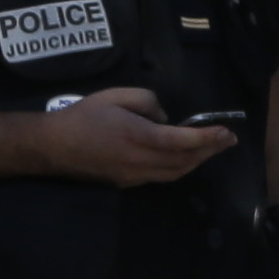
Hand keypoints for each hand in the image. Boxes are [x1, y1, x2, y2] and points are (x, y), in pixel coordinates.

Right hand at [35, 86, 225, 187]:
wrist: (51, 146)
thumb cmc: (82, 117)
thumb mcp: (115, 96)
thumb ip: (147, 102)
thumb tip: (165, 118)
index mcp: (138, 136)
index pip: (183, 141)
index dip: (208, 138)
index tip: (227, 132)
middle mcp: (140, 160)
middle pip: (186, 161)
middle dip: (210, 151)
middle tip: (227, 140)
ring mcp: (134, 175)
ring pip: (176, 173)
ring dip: (197, 162)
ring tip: (211, 150)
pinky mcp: (126, 182)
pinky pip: (161, 177)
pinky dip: (180, 168)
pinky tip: (184, 158)